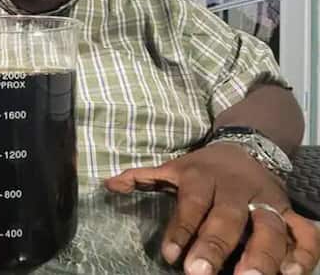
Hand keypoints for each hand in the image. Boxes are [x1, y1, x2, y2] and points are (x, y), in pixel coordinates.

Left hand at [105, 143, 319, 274]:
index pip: (190, 203)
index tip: (170, 256)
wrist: (246, 146)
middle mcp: (234, 189)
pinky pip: (303, 231)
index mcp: (201, 178)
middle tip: (200, 273)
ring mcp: (264, 200)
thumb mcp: (173, 167)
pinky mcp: (288, 210)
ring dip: (261, 254)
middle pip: (226, 217)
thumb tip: (109, 185)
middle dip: (215, 246)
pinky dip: (302, 252)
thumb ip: (143, 176)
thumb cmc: (202, 167)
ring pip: (268, 226)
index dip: (181, 229)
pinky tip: (291, 274)